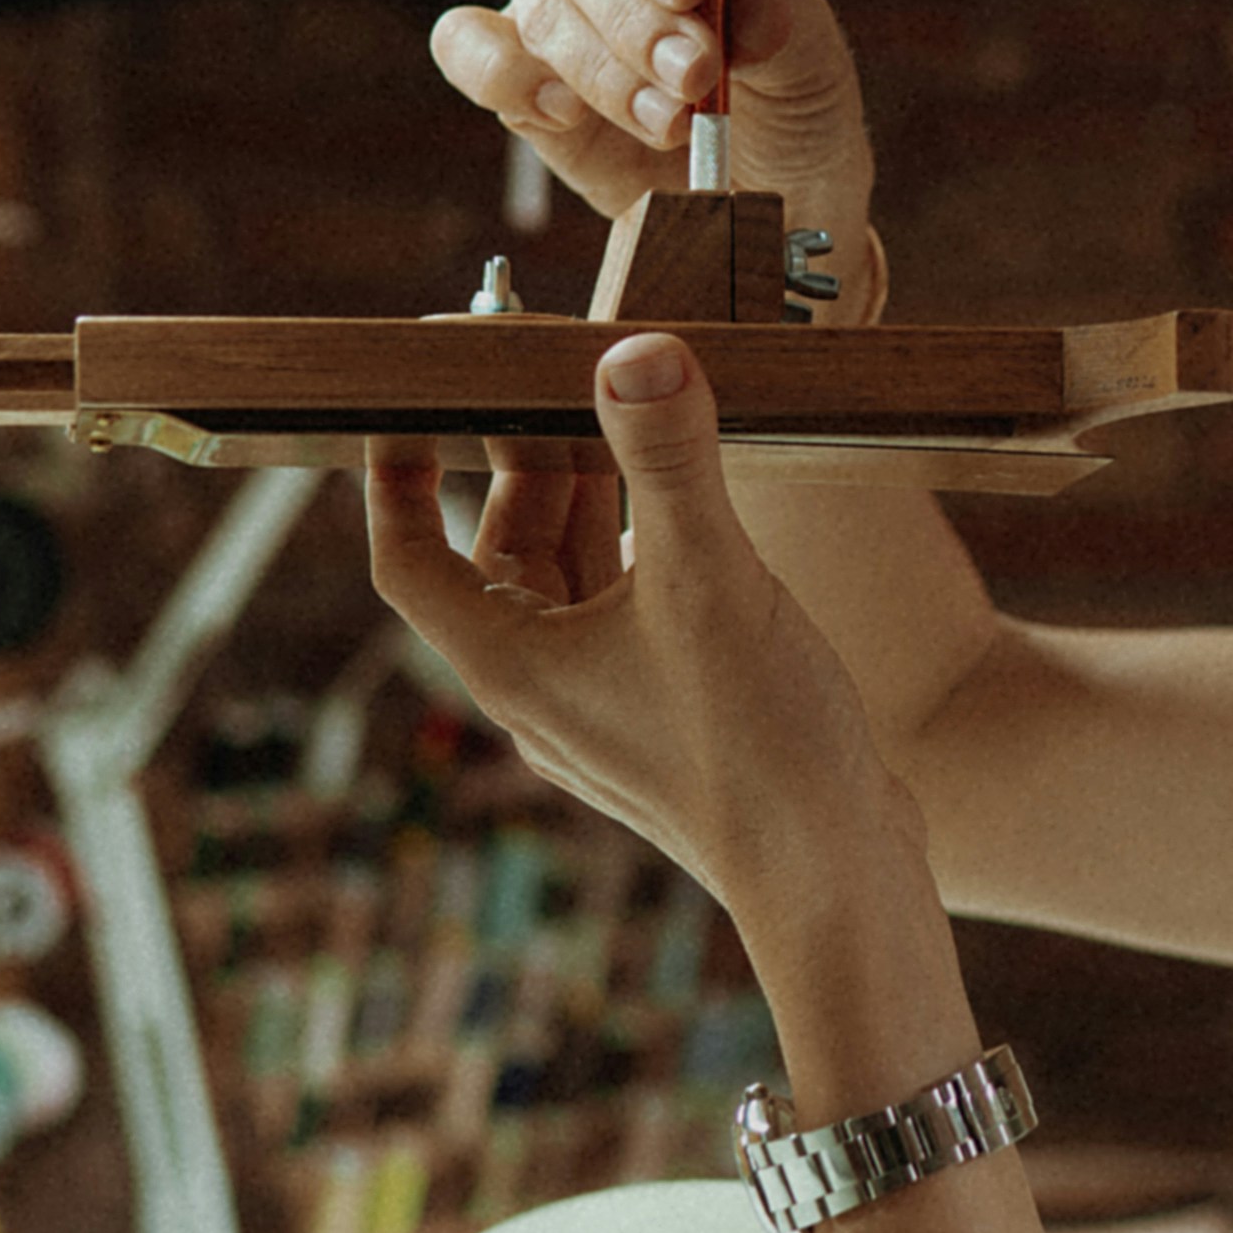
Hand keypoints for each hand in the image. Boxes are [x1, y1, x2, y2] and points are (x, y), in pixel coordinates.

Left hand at [367, 335, 918, 937]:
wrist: (837, 880)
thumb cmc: (758, 749)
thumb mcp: (711, 581)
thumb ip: (671, 460)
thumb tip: (636, 352)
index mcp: (511, 663)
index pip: (408, 557)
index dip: (394, 474)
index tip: (404, 398)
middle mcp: (542, 689)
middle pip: (499, 553)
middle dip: (523, 460)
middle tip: (557, 371)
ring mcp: (605, 706)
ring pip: (570, 579)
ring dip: (592, 499)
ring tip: (630, 416)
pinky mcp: (667, 716)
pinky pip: (628, 609)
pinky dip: (643, 546)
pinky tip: (692, 505)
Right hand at [428, 0, 878, 262]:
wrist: (756, 191)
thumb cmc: (789, 106)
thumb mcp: (814, 67)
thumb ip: (782, 31)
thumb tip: (747, 12)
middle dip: (639, 21)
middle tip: (695, 79)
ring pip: (541, 5)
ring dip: (604, 73)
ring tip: (671, 125)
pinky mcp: (517, 65)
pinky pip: (470, 46)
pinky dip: (504, 76)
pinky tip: (566, 114)